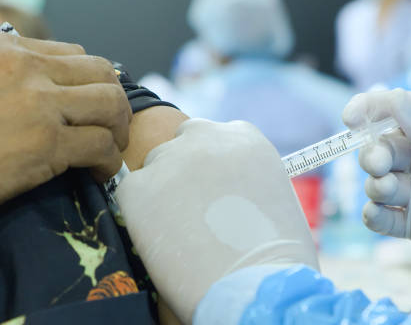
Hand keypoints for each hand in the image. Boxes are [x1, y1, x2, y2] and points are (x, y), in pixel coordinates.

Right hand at [0, 35, 131, 201]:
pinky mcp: (45, 143)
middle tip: (113, 125)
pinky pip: (101, 144)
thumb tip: (38, 76)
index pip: (72, 55)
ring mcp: (38, 104)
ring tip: (112, 148)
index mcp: (5, 51)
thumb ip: (10, 76)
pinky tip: (100, 173)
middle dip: (116, 99)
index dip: (91, 81)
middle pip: (102, 72)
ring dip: (120, 127)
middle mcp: (25, 68)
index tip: (92, 104)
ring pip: (110, 103)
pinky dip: (109, 160)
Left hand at [116, 119, 317, 323]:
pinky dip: (142, 214)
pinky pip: (132, 194)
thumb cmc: (275, 249)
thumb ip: (243, 175)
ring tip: (181, 230)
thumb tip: (220, 184)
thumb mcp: (271, 193)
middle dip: (185, 172)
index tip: (213, 187)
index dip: (212, 165)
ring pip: (155, 167)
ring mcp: (170, 159)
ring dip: (163, 191)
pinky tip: (164, 239)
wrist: (255, 279)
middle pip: (181, 145)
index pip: (214, 135)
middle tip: (192, 209)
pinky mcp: (139, 187)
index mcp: (244, 136)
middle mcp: (206, 136)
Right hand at [343, 89, 410, 262]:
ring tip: (389, 188)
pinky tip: (378, 213)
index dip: (366, 110)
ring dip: (374, 183)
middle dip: (372, 153)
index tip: (351, 118)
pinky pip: (382, 218)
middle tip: (381, 163)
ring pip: (376, 182)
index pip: (389, 109)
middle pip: (377, 148)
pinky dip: (373, 215)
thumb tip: (392, 98)